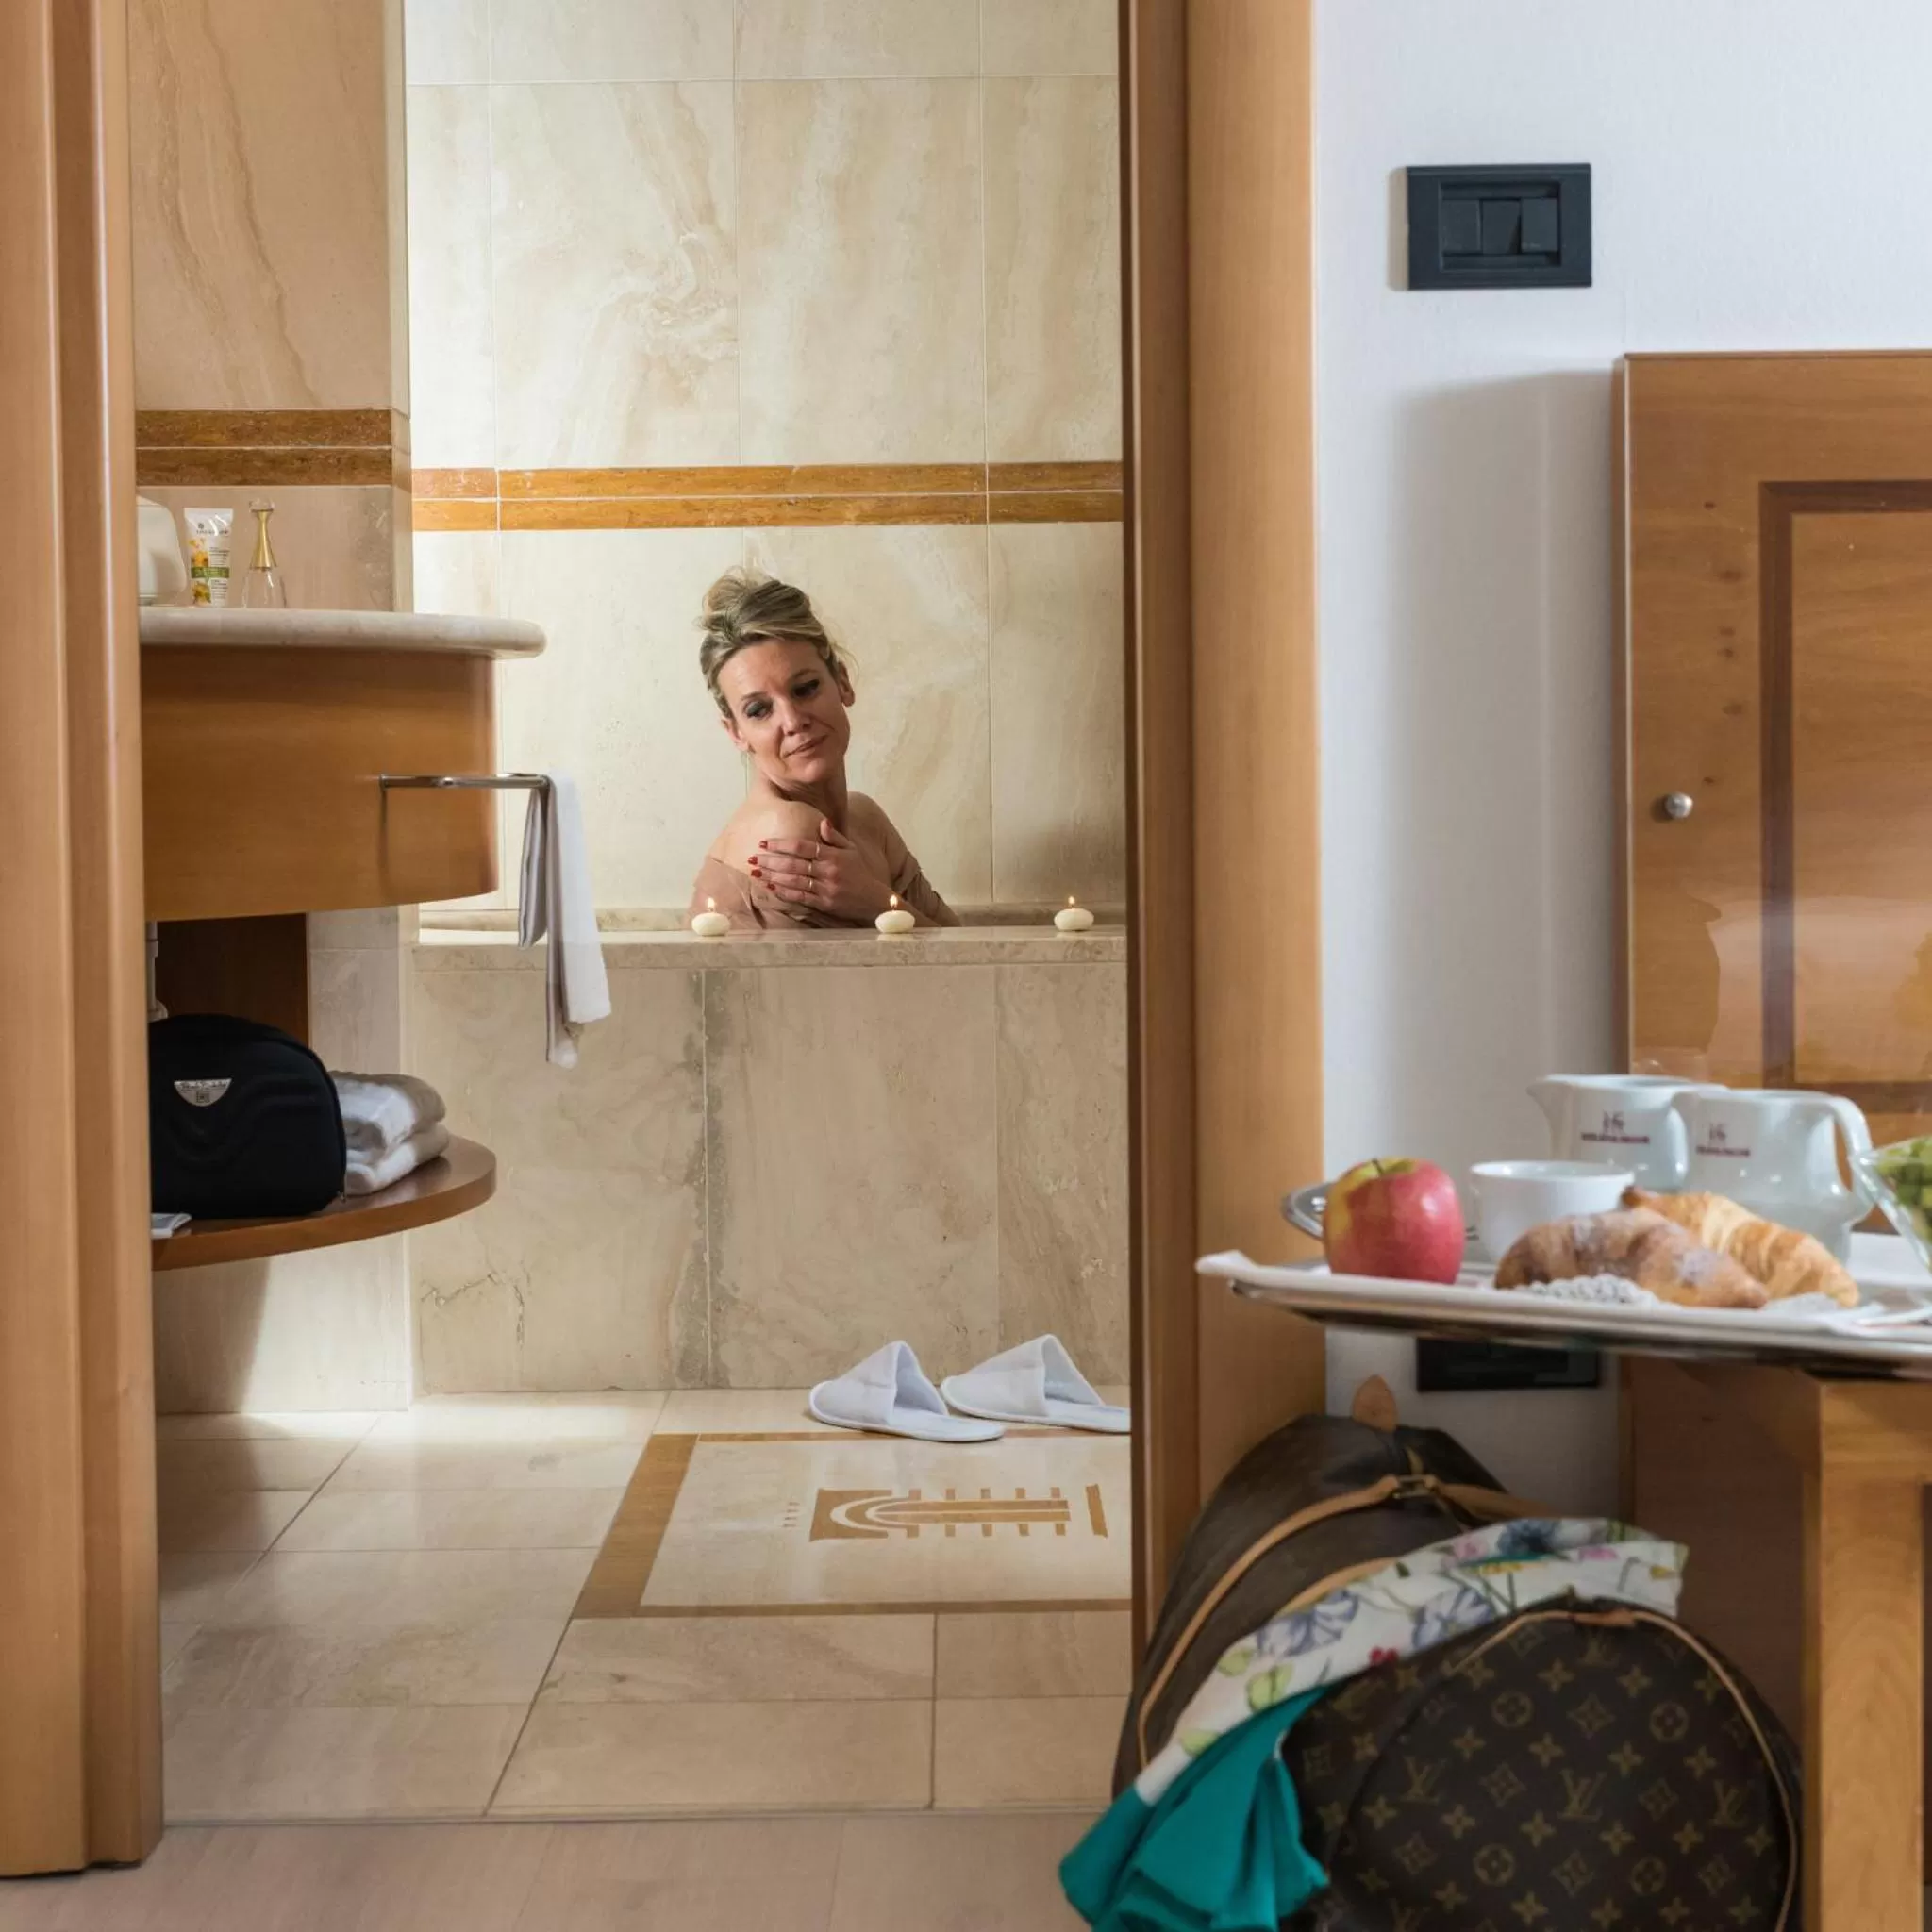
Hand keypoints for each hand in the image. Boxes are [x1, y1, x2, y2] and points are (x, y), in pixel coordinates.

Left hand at [749, 819, 894, 921]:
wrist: (874, 899)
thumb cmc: (860, 872)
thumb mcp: (851, 850)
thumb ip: (834, 836)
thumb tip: (820, 822)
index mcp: (833, 856)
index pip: (802, 847)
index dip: (781, 844)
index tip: (765, 842)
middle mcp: (828, 871)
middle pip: (793, 864)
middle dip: (770, 861)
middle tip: (752, 858)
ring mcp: (825, 889)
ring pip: (793, 881)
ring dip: (772, 877)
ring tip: (756, 873)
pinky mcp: (824, 904)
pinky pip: (800, 897)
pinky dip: (784, 892)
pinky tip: (771, 888)